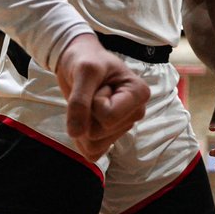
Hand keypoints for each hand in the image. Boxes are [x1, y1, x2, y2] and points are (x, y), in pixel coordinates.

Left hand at [54, 34, 149, 159]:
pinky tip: (85, 119)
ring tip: (90, 103)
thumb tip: (75, 133)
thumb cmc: (88, 60)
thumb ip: (80, 101)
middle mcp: (136, 113)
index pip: (109, 117)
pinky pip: (92, 153)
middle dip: (87, 114)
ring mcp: (123, 127)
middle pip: (100, 132)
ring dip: (83, 126)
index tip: (98, 85)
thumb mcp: (85, 71)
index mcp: (139, 94)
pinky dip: (81, 140)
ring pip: (94, 145)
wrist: (79, 61)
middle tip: (93, 93)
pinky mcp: (110, 138)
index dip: (93, 103)